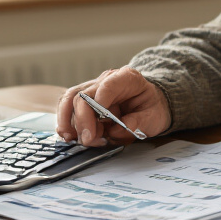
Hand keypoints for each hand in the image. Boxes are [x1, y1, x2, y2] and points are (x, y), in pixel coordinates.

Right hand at [56, 66, 171, 146]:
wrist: (150, 104)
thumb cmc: (152, 108)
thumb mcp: (155, 117)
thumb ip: (139, 123)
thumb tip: (116, 130)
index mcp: (127, 78)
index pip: (108, 85)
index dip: (100, 104)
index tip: (101, 123)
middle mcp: (106, 80)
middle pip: (83, 96)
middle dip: (82, 121)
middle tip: (89, 140)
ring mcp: (93, 89)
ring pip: (69, 100)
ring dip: (71, 123)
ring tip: (81, 140)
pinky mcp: (84, 100)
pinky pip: (67, 107)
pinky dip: (65, 123)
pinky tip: (70, 135)